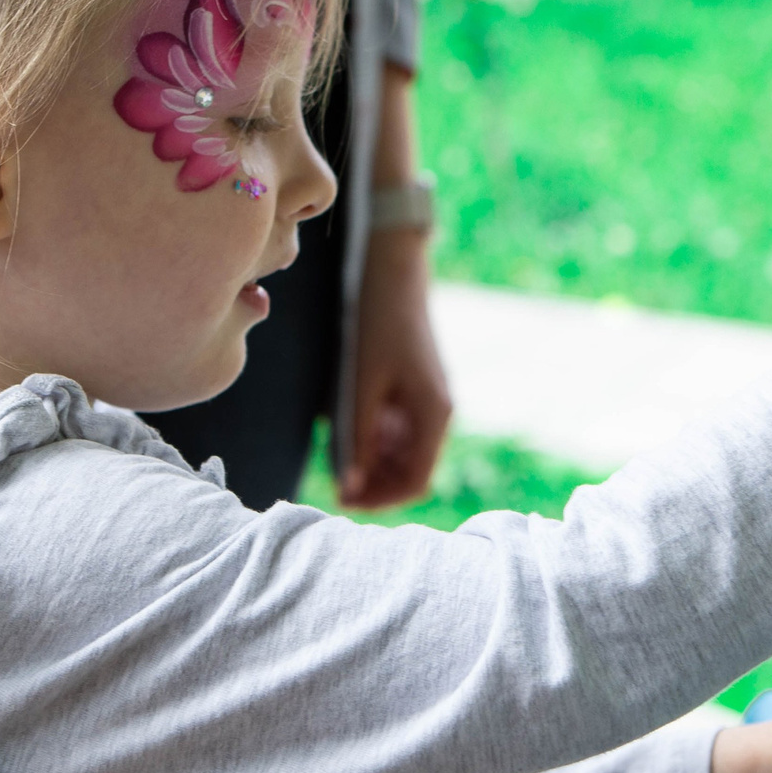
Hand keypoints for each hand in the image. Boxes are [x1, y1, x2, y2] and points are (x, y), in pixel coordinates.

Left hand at [337, 226, 452, 507]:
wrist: (391, 271)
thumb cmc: (376, 325)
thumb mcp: (360, 385)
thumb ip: (356, 438)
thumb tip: (349, 487)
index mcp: (433, 415)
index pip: (415, 481)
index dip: (380, 499)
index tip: (343, 501)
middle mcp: (436, 413)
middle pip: (410, 471)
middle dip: (375, 484)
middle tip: (335, 487)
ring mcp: (426, 401)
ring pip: (402, 453)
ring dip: (373, 463)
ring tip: (337, 458)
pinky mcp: (413, 389)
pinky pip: (397, 429)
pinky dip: (374, 439)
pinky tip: (347, 431)